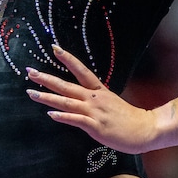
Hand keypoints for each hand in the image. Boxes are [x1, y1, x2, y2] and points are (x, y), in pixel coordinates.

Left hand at [26, 46, 155, 154]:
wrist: (146, 129)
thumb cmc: (129, 119)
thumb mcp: (110, 104)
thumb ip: (94, 101)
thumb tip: (79, 102)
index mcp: (99, 91)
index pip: (81, 70)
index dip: (67, 59)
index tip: (54, 48)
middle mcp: (94, 98)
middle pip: (67, 85)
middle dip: (46, 79)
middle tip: (30, 71)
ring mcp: (95, 112)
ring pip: (67, 102)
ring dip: (48, 97)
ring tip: (31, 93)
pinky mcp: (96, 127)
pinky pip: (76, 120)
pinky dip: (63, 117)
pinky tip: (51, 115)